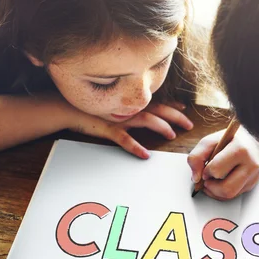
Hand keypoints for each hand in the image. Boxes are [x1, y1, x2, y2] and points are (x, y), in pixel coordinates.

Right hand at [68, 101, 192, 158]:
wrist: (69, 108)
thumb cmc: (93, 109)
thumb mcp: (115, 106)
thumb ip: (131, 108)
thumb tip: (148, 111)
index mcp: (131, 104)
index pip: (157, 103)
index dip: (173, 106)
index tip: (185, 109)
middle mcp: (129, 109)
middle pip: (158, 110)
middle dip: (175, 116)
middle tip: (189, 125)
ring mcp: (120, 118)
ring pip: (145, 120)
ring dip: (160, 126)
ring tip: (171, 135)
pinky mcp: (109, 129)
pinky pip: (124, 139)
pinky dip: (135, 147)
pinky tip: (145, 154)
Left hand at [187, 126, 258, 199]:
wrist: (254, 141)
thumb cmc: (230, 140)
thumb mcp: (211, 141)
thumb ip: (197, 156)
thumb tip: (196, 178)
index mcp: (240, 150)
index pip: (217, 170)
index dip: (206, 172)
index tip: (206, 168)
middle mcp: (250, 165)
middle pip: (226, 188)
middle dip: (211, 186)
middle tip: (207, 178)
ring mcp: (253, 177)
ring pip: (230, 195)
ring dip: (215, 192)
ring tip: (211, 182)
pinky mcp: (252, 184)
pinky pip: (233, 196)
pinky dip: (221, 193)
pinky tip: (219, 183)